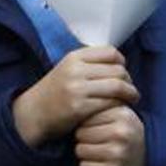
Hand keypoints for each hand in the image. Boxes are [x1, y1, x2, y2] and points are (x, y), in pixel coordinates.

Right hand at [13, 46, 138, 147]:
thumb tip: (118, 60)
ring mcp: (78, 89)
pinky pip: (110, 103)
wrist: (33, 113)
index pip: (110, 52)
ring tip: (132, 98)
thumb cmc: (54, 91)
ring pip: (117, 86)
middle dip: (128, 80)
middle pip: (117, 70)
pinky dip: (119, 105)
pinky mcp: (80, 108)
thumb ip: (88, 63)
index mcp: (74, 57)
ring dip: (130, 93)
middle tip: (130, 88)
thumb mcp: (67, 68)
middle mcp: (76, 70)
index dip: (121, 62)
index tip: (123, 70)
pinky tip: (119, 108)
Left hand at [75, 105, 144, 165]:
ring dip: (85, 153)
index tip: (97, 128)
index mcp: (122, 114)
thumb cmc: (127, 134)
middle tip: (98, 142)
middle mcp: (121, 132)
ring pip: (80, 150)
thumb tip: (74, 105)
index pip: (86, 116)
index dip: (87, 123)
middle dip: (84, 138)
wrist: (150, 160)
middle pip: (80, 133)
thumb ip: (101, 106)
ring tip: (99, 152)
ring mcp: (118, 152)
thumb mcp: (120, 114)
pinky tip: (100, 164)